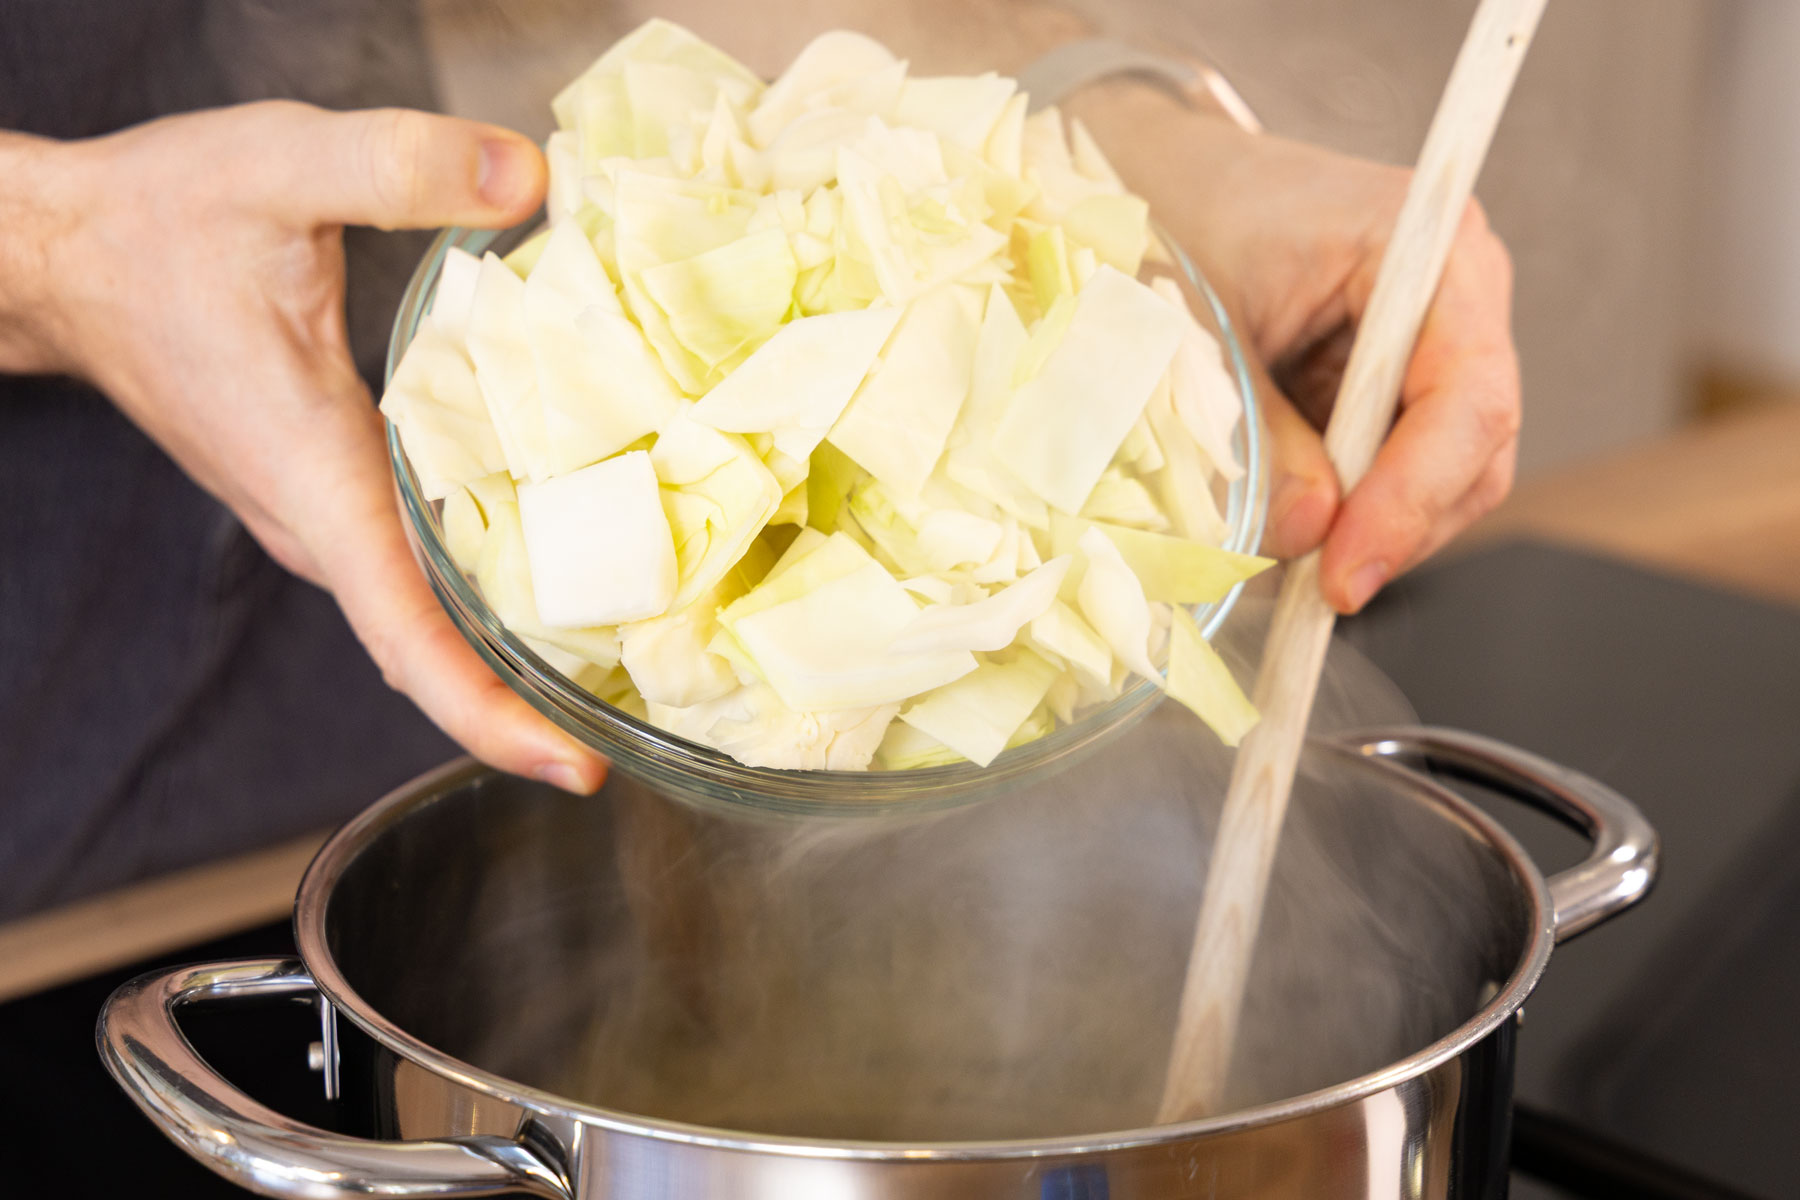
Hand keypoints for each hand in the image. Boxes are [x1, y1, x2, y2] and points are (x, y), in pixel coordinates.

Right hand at [1, 102, 607, 792]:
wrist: (64, 257)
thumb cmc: (152, 224)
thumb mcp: (279, 167)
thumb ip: (402, 167)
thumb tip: (534, 184)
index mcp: (318, 485)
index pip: (410, 639)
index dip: (492, 718)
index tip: (577, 770)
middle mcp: (322, 527)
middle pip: (439, 652)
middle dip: (543, 701)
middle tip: (669, 712)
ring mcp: (321, 521)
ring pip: (431, 618)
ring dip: (522, 649)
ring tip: (647, 651)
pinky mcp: (327, 496)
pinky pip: (419, 571)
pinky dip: (490, 587)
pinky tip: (570, 556)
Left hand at [1074, 88, 1519, 613]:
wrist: (1156, 177)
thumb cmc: (1181, 214)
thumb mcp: (1204, 325)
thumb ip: (1259, 433)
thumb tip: (1307, 533)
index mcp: (1424, 248)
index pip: (1467, 397)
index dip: (1414, 499)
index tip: (1349, 572)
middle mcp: (1452, 300)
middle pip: (1472, 454)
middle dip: (1394, 529)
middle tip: (1314, 590)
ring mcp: (1427, 351)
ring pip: (1440, 480)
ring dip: (1367, 529)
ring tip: (1283, 556)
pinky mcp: (1387, 392)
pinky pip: (1391, 476)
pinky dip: (1345, 514)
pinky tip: (1288, 524)